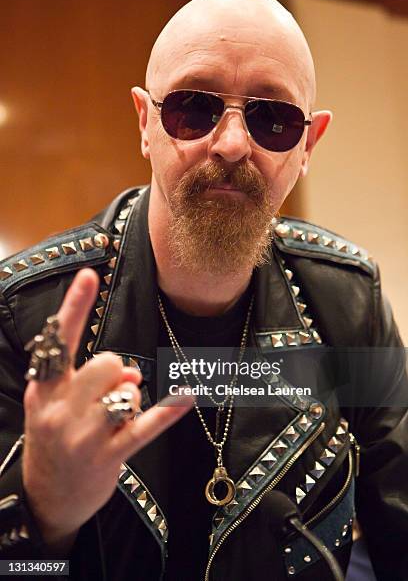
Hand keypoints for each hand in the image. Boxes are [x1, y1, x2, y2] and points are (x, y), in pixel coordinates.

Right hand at [22, 268, 192, 550]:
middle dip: (116, 372)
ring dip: (131, 398)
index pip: (60, 339)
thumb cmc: (54, 441)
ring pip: (128, 390)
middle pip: (108, 363)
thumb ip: (90, 380)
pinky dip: (169, 410)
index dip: (76, 305)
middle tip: (109, 394)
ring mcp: (84, 435)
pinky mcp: (108, 456)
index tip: (90, 274)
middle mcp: (60, 409)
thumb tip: (131, 372)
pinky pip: (146, 425)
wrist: (47, 498)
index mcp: (43, 389)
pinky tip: (188, 396)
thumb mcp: (58, 407)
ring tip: (115, 418)